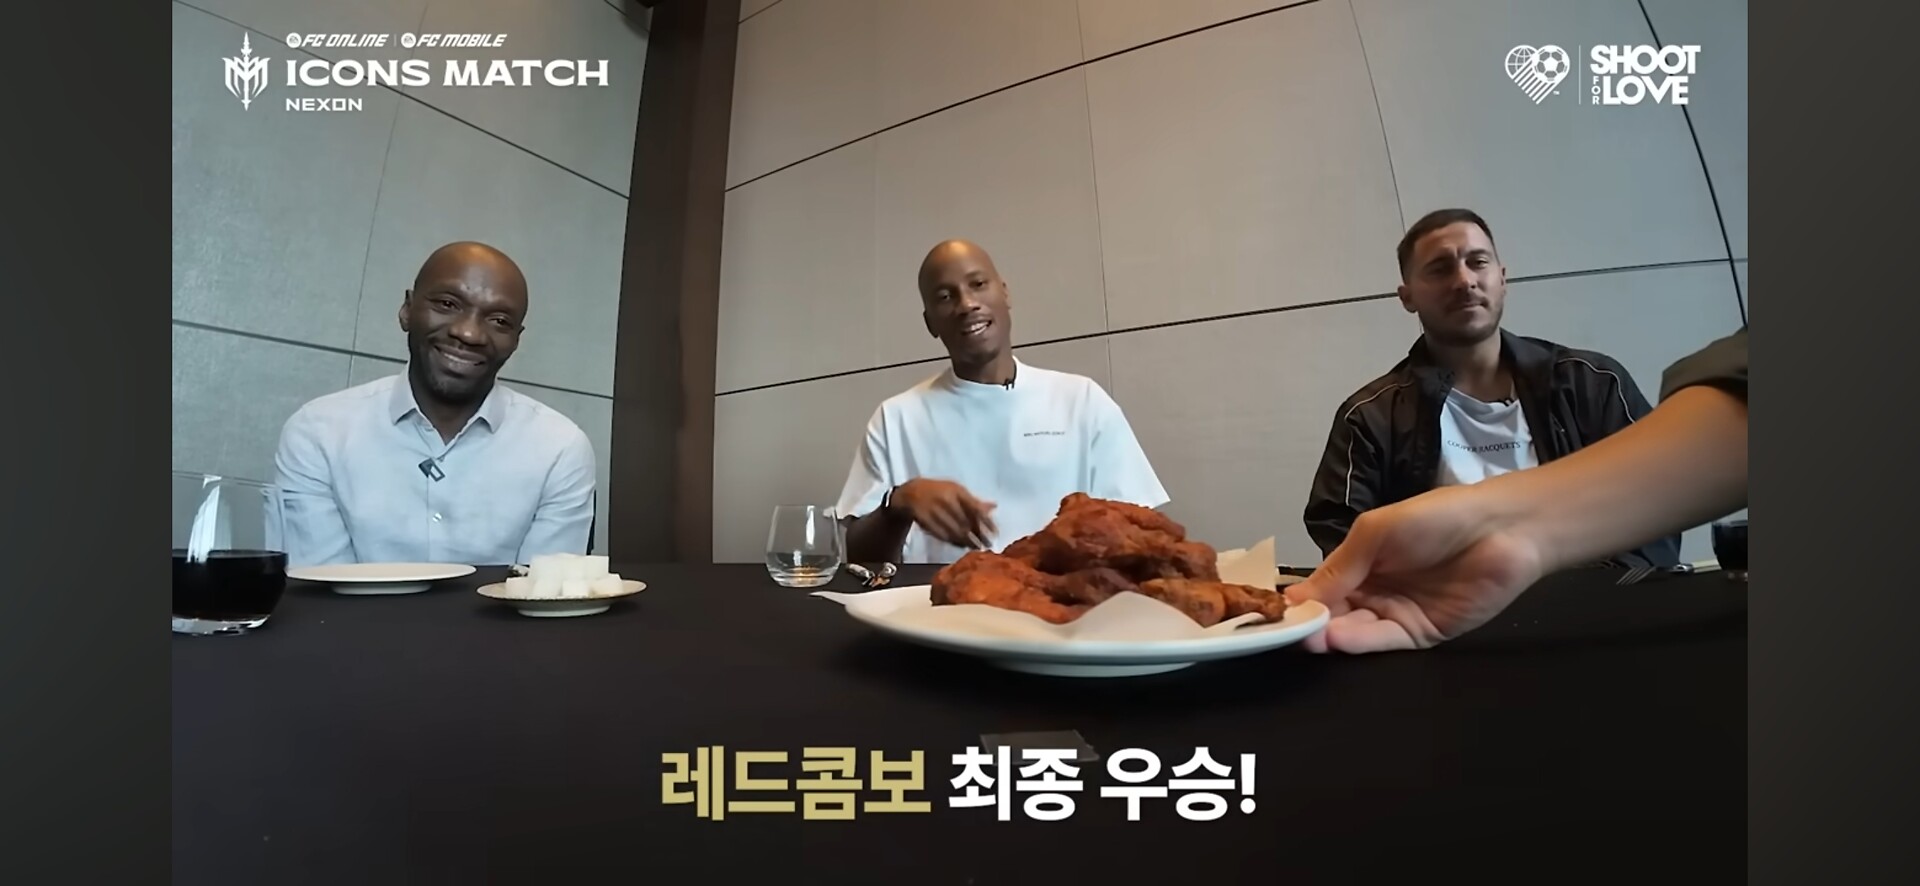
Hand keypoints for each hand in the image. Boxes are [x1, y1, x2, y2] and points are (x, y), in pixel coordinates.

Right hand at [891, 479, 997, 549]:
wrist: (911, 493)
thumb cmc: (939, 491)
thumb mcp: (956, 490)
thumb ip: (974, 500)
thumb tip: (994, 507)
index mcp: (956, 491)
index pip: (975, 507)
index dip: (986, 521)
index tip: (996, 533)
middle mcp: (945, 500)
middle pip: (966, 521)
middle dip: (979, 534)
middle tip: (989, 544)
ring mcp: (934, 511)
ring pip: (954, 530)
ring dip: (967, 540)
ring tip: (977, 547)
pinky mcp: (925, 522)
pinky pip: (943, 535)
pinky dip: (954, 542)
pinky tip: (962, 545)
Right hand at [1287, 484, 1547, 653]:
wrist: (1503, 530)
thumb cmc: (1437, 517)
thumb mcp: (1377, 532)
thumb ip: (1340, 566)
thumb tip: (1297, 596)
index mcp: (1360, 562)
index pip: (1321, 587)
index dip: (1300, 600)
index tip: (1274, 613)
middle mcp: (1374, 591)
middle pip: (1334, 613)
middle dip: (1311, 622)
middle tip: (1287, 632)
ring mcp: (1397, 615)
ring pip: (1355, 631)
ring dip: (1330, 635)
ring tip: (1308, 638)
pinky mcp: (1421, 635)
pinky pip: (1384, 641)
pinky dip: (1359, 642)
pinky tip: (1336, 639)